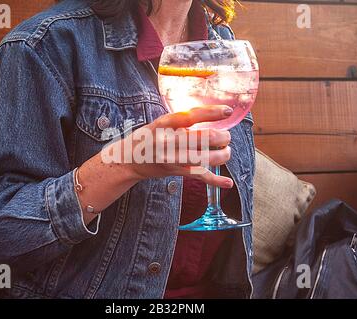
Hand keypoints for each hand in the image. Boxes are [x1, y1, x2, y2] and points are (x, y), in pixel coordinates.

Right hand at [106, 105, 233, 187]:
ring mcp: (172, 158)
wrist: (128, 159)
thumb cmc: (147, 138)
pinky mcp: (176, 171)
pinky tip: (228, 182)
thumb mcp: (160, 124)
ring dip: (222, 155)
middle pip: (202, 138)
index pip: (190, 116)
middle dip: (222, 137)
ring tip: (226, 151)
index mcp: (164, 124)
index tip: (227, 111)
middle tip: (226, 136)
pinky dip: (215, 180)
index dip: (211, 113)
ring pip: (204, 158)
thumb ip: (181, 122)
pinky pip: (199, 176)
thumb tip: (210, 118)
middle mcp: (168, 141)